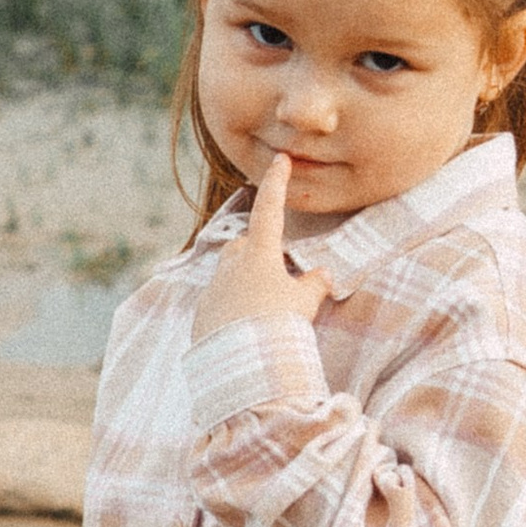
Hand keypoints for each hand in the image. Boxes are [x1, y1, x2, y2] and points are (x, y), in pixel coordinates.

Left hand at [196, 151, 344, 340]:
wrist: (242, 366)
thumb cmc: (278, 328)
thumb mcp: (304, 305)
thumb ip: (313, 285)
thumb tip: (323, 275)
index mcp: (259, 255)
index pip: (270, 210)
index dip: (277, 184)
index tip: (280, 160)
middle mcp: (231, 266)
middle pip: (245, 246)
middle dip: (259, 253)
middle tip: (279, 276)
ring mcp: (213, 290)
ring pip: (230, 275)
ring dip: (246, 284)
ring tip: (265, 312)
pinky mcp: (202, 315)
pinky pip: (219, 303)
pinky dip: (233, 310)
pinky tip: (247, 332)